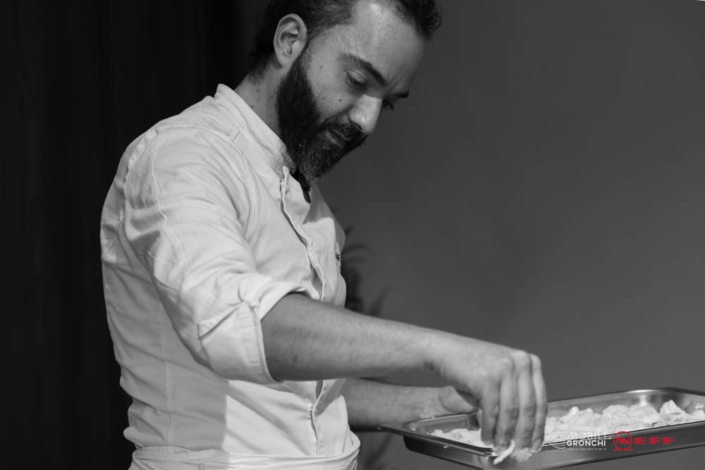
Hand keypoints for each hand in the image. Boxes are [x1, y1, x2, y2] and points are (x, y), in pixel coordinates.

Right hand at [427, 335, 546, 452]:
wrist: (445, 350)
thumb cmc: (473, 362)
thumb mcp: (503, 369)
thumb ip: (518, 388)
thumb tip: (528, 425)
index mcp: (529, 361)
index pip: (539, 399)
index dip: (538, 426)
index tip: (536, 442)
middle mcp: (520, 362)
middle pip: (527, 407)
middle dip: (524, 434)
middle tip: (520, 450)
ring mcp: (503, 369)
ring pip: (510, 412)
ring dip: (505, 434)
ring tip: (501, 446)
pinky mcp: (486, 378)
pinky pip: (491, 411)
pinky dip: (489, 428)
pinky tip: (487, 437)